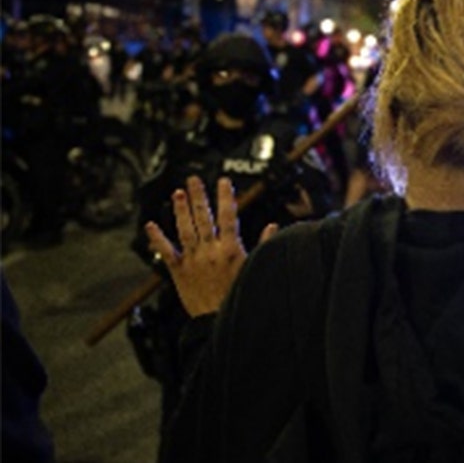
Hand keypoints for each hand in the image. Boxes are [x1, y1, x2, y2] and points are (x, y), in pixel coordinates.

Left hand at [145, 176, 277, 316]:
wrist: (218, 322)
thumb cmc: (238, 297)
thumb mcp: (254, 268)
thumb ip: (263, 245)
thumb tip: (272, 227)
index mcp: (231, 250)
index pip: (228, 216)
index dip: (225, 197)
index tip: (223, 181)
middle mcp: (210, 251)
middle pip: (204, 218)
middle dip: (199, 197)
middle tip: (194, 180)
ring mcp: (193, 260)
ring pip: (186, 230)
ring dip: (181, 210)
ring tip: (177, 193)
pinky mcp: (179, 272)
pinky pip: (167, 252)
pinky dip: (158, 239)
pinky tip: (151, 226)